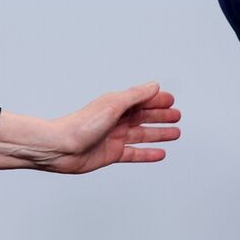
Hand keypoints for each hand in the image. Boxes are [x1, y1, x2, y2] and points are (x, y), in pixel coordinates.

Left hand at [0, 83, 180, 172]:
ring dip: (159, 133)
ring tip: (175, 133)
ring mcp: (114, 137)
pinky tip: (160, 153)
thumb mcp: (113, 105)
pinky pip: (135, 153)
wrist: (61, 148)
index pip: (142, 100)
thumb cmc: (82, 125)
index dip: (157, 100)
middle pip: (144, 116)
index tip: (172, 100)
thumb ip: (135, 96)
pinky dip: (148, 153)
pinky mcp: (112, 154)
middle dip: (161, 116)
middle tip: (177, 116)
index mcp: (116, 104)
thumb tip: (154, 86)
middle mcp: (116, 120)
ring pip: (142, 134)